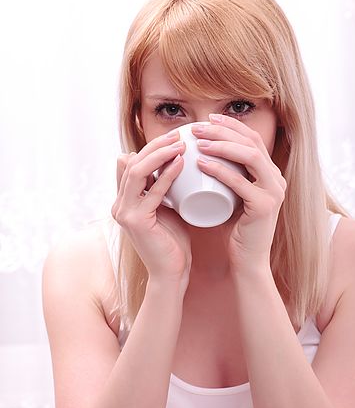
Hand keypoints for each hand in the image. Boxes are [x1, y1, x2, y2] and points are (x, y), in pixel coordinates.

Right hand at [111, 131, 191, 281]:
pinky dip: (167, 175)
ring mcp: (124, 212)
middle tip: (179, 135)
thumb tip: (177, 165)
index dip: (150, 147)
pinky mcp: (136, 221)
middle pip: (132, 162)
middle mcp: (119, 204)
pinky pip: (152, 191)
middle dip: (155, 146)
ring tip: (181, 143)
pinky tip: (181, 163)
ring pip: (137, 172)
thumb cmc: (174, 242)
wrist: (172, 273)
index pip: (131, 163)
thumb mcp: (167, 209)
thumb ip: (164, 190)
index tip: (174, 137)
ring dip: (159, 154)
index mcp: (124, 200)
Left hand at [192, 114, 285, 270]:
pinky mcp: (265, 206)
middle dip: (223, 130)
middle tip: (198, 127)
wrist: (248, 261)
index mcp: (270, 173)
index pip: (253, 139)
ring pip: (250, 156)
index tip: (208, 118)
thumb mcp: (231, 197)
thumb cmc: (235, 230)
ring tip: (198, 141)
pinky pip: (241, 183)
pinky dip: (220, 171)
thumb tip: (198, 155)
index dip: (231, 124)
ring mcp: (274, 192)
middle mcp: (277, 179)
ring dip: (222, 144)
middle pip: (251, 142)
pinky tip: (201, 164)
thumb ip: (225, 178)